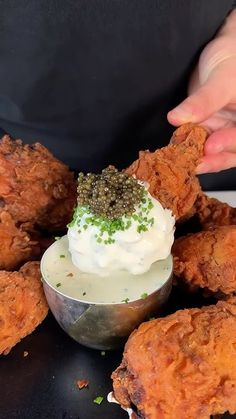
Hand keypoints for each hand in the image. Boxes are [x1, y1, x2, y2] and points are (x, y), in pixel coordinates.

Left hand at [167, 10, 235, 173]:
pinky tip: (179, 155)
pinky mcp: (209, 131)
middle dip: (215, 158)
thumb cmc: (232, 56)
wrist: (220, 49)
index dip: (230, 143)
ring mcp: (226, 130)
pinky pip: (201, 146)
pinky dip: (190, 151)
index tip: (211, 146)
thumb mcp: (221, 77)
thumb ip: (204, 100)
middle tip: (195, 161)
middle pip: (233, 151)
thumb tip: (178, 118)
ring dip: (201, 158)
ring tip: (185, 162)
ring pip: (217, 153)